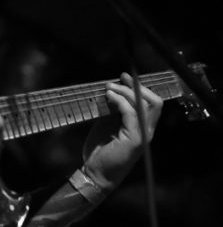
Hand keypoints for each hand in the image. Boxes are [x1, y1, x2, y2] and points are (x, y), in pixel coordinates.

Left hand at [82, 72, 162, 189]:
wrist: (95, 172)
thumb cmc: (101, 149)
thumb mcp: (107, 123)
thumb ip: (114, 109)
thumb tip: (112, 90)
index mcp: (142, 126)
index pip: (152, 103)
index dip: (140, 87)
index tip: (124, 77)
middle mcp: (147, 130)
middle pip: (155, 102)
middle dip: (137, 87)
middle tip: (120, 79)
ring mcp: (142, 136)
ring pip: (145, 105)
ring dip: (126, 92)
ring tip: (109, 88)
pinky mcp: (134, 140)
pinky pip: (132, 114)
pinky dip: (121, 102)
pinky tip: (109, 97)